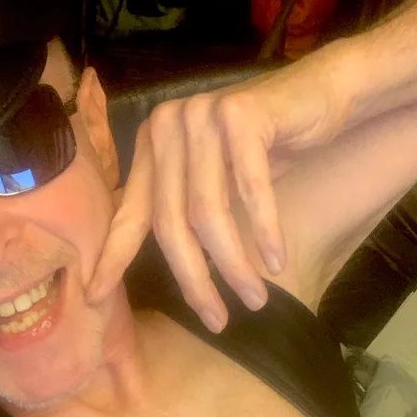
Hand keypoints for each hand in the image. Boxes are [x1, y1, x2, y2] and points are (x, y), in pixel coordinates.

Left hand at [85, 57, 350, 332]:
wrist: (322, 95)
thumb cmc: (269, 146)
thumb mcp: (218, 182)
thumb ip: (186, 211)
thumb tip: (176, 275)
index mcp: (153, 144)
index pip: (129, 212)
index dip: (112, 258)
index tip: (93, 300)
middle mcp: (169, 125)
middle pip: (171, 223)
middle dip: (195, 281)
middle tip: (218, 322)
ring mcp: (202, 115)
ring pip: (209, 213)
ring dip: (234, 265)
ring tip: (256, 300)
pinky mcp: (241, 114)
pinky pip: (250, 191)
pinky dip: (265, 231)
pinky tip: (276, 262)